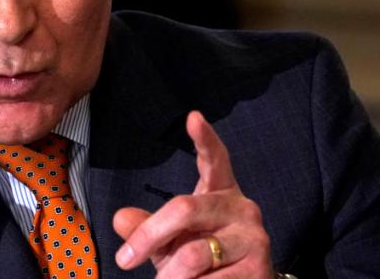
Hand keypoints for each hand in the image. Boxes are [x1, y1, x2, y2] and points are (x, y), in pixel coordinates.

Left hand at [112, 111, 273, 277]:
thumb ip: (148, 229)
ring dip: (170, 277)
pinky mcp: (259, 269)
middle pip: (185, 209)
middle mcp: (242, 209)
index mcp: (220, 193)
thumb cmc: (204, 260)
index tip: (193, 117)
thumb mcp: (171, 241)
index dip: (205, 139)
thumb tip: (120, 218)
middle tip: (125, 260)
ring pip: (193, 255)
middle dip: (149, 236)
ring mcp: (253, 239)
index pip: (215, 160)